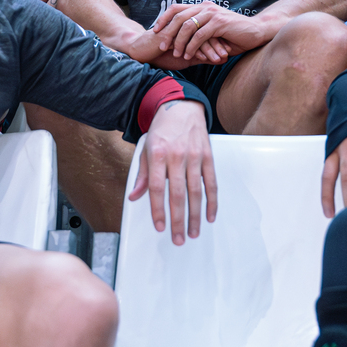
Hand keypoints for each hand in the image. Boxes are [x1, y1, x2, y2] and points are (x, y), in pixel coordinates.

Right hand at [119, 26, 230, 68]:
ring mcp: (176, 27)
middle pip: (206, 31)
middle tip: (229, 54)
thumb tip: (221, 59)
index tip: (230, 51)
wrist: (141, 52)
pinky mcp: (168, 34)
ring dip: (210, 48)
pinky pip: (186, 41)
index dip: (220, 41)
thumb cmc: (164, 54)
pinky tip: (204, 58)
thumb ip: (203, 56)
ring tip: (219, 59)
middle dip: (218, 44)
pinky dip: (196, 50)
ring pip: (198, 36)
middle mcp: (184, 24)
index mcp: (189, 27)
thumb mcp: (187, 57)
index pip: (209, 31)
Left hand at [128, 100, 217, 244]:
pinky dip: (212, 201)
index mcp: (158, 155)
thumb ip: (142, 175)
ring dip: (195, 215)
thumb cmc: (162, 130)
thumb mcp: (145, 149)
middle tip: (178, 238)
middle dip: (178, 219)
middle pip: (178, 194)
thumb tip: (134, 196)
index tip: (160, 226)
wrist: (181, 107)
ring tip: (193, 233)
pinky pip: (211, 183)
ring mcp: (194, 156)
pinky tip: (209, 216)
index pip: (157, 188)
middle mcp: (177, 156)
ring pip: (196, 192)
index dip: (158, 210)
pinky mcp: (208, 157)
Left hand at [152, 1, 271, 60]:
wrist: (256, 32)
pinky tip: (189, 55)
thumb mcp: (213, 32)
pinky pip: (199, 35)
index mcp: (202, 6)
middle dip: (167, 32)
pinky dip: (192, 47)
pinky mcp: (219, 23)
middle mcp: (205, 7)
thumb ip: (198, 33)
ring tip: (176, 54)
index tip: (155, 31)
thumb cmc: (234, 35)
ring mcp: (212, 13)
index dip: (163, 18)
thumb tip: (179, 43)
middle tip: (162, 46)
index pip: (176, 8)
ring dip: (179, 41)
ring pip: (187, 26)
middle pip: (178, 16)